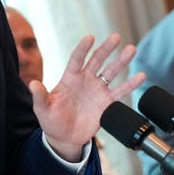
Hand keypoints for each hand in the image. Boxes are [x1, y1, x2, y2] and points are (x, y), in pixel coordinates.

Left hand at [30, 33, 144, 161]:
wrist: (65, 137)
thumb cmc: (52, 121)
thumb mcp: (42, 109)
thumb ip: (40, 96)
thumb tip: (32, 84)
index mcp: (70, 78)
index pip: (77, 59)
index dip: (83, 48)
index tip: (90, 37)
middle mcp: (86, 80)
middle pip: (97, 60)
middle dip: (107, 49)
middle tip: (116, 37)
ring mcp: (98, 90)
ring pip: (112, 72)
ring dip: (122, 61)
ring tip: (131, 50)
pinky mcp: (107, 102)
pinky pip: (121, 91)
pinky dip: (131, 84)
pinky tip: (140, 75)